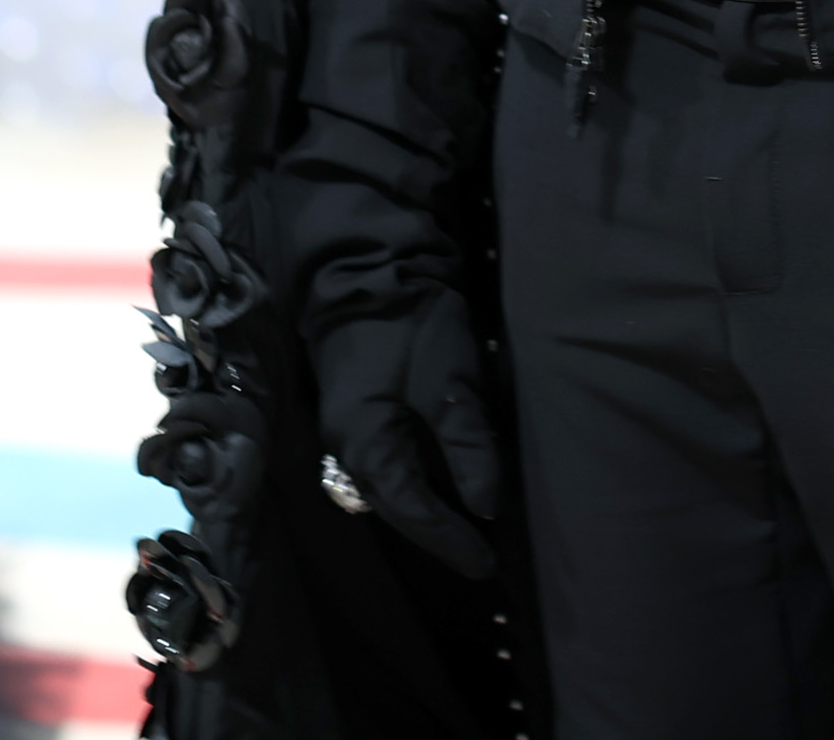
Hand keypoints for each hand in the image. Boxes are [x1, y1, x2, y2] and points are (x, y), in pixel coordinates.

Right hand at [311, 287, 501, 577]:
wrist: (367, 268)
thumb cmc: (411, 324)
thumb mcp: (450, 382)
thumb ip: (468, 444)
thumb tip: (486, 505)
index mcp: (365, 443)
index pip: (411, 510)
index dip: (450, 540)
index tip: (486, 565)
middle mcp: (347, 445)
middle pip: (394, 505)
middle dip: (436, 533)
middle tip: (478, 556)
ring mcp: (347, 427)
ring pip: (387, 486)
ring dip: (423, 510)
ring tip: (463, 530)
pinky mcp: (356, 409)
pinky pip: (385, 463)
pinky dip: (413, 482)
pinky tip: (438, 486)